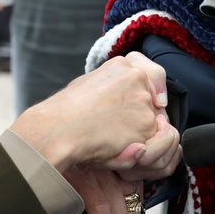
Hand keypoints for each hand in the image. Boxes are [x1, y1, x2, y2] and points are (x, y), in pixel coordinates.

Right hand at [11, 52, 176, 173]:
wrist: (60, 129)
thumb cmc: (66, 111)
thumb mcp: (90, 83)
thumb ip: (113, 86)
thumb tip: (122, 100)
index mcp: (122, 65)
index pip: (151, 74)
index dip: (154, 88)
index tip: (154, 101)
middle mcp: (137, 78)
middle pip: (152, 101)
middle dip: (140, 116)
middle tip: (115, 126)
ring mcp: (144, 101)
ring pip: (153, 122)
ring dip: (138, 133)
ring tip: (111, 136)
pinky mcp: (147, 124)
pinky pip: (151, 141)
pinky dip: (137, 148)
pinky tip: (115, 145)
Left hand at [63, 167, 142, 213]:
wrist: (66, 134)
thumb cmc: (58, 160)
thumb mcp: (55, 187)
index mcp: (83, 178)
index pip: (100, 212)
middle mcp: (104, 172)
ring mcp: (118, 167)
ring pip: (133, 204)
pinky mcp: (126, 163)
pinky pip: (138, 188)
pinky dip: (133, 201)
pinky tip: (123, 206)